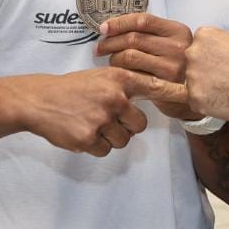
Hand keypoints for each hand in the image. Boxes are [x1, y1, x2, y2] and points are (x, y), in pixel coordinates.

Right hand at [17, 67, 168, 157]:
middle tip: (109, 119)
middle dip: (128, 126)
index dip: (173, 94)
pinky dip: (95, 146)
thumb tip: (154, 94)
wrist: (39, 99)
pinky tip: (82, 132)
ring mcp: (100, 119)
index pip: (154, 88)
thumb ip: (125, 86)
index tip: (189, 96)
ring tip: (92, 123)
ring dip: (111, 137)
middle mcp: (113, 98)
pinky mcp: (87, 138)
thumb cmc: (73, 88)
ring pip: (123, 140)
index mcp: (118, 80)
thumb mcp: (101, 78)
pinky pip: (104, 150)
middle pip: (140, 125)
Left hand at [96, 13, 195, 120]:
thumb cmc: (178, 65)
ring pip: (129, 57)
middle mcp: (176, 47)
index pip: (143, 20)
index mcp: (177, 31)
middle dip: (110, 42)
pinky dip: (120, 74)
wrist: (195, 92)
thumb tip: (114, 27)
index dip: (119, 23)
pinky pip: (132, 75)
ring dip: (114, 59)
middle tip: (100, 47)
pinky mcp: (163, 85)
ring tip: (111, 62)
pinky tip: (118, 74)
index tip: (104, 27)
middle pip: (133, 38)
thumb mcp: (172, 43)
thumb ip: (151, 33)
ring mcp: (171, 66)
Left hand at [184, 27, 228, 121]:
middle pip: (191, 65)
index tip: (218, 65)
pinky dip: (207, 104)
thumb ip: (218, 43)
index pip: (196, 47)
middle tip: (223, 79)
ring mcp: (193, 76)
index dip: (208, 59)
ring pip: (193, 85)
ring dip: (205, 89)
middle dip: (204, 73)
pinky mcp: (196, 98)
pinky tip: (224, 101)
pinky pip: (196, 102)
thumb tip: (213, 49)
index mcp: (203, 36)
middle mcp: (193, 54)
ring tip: (226, 91)